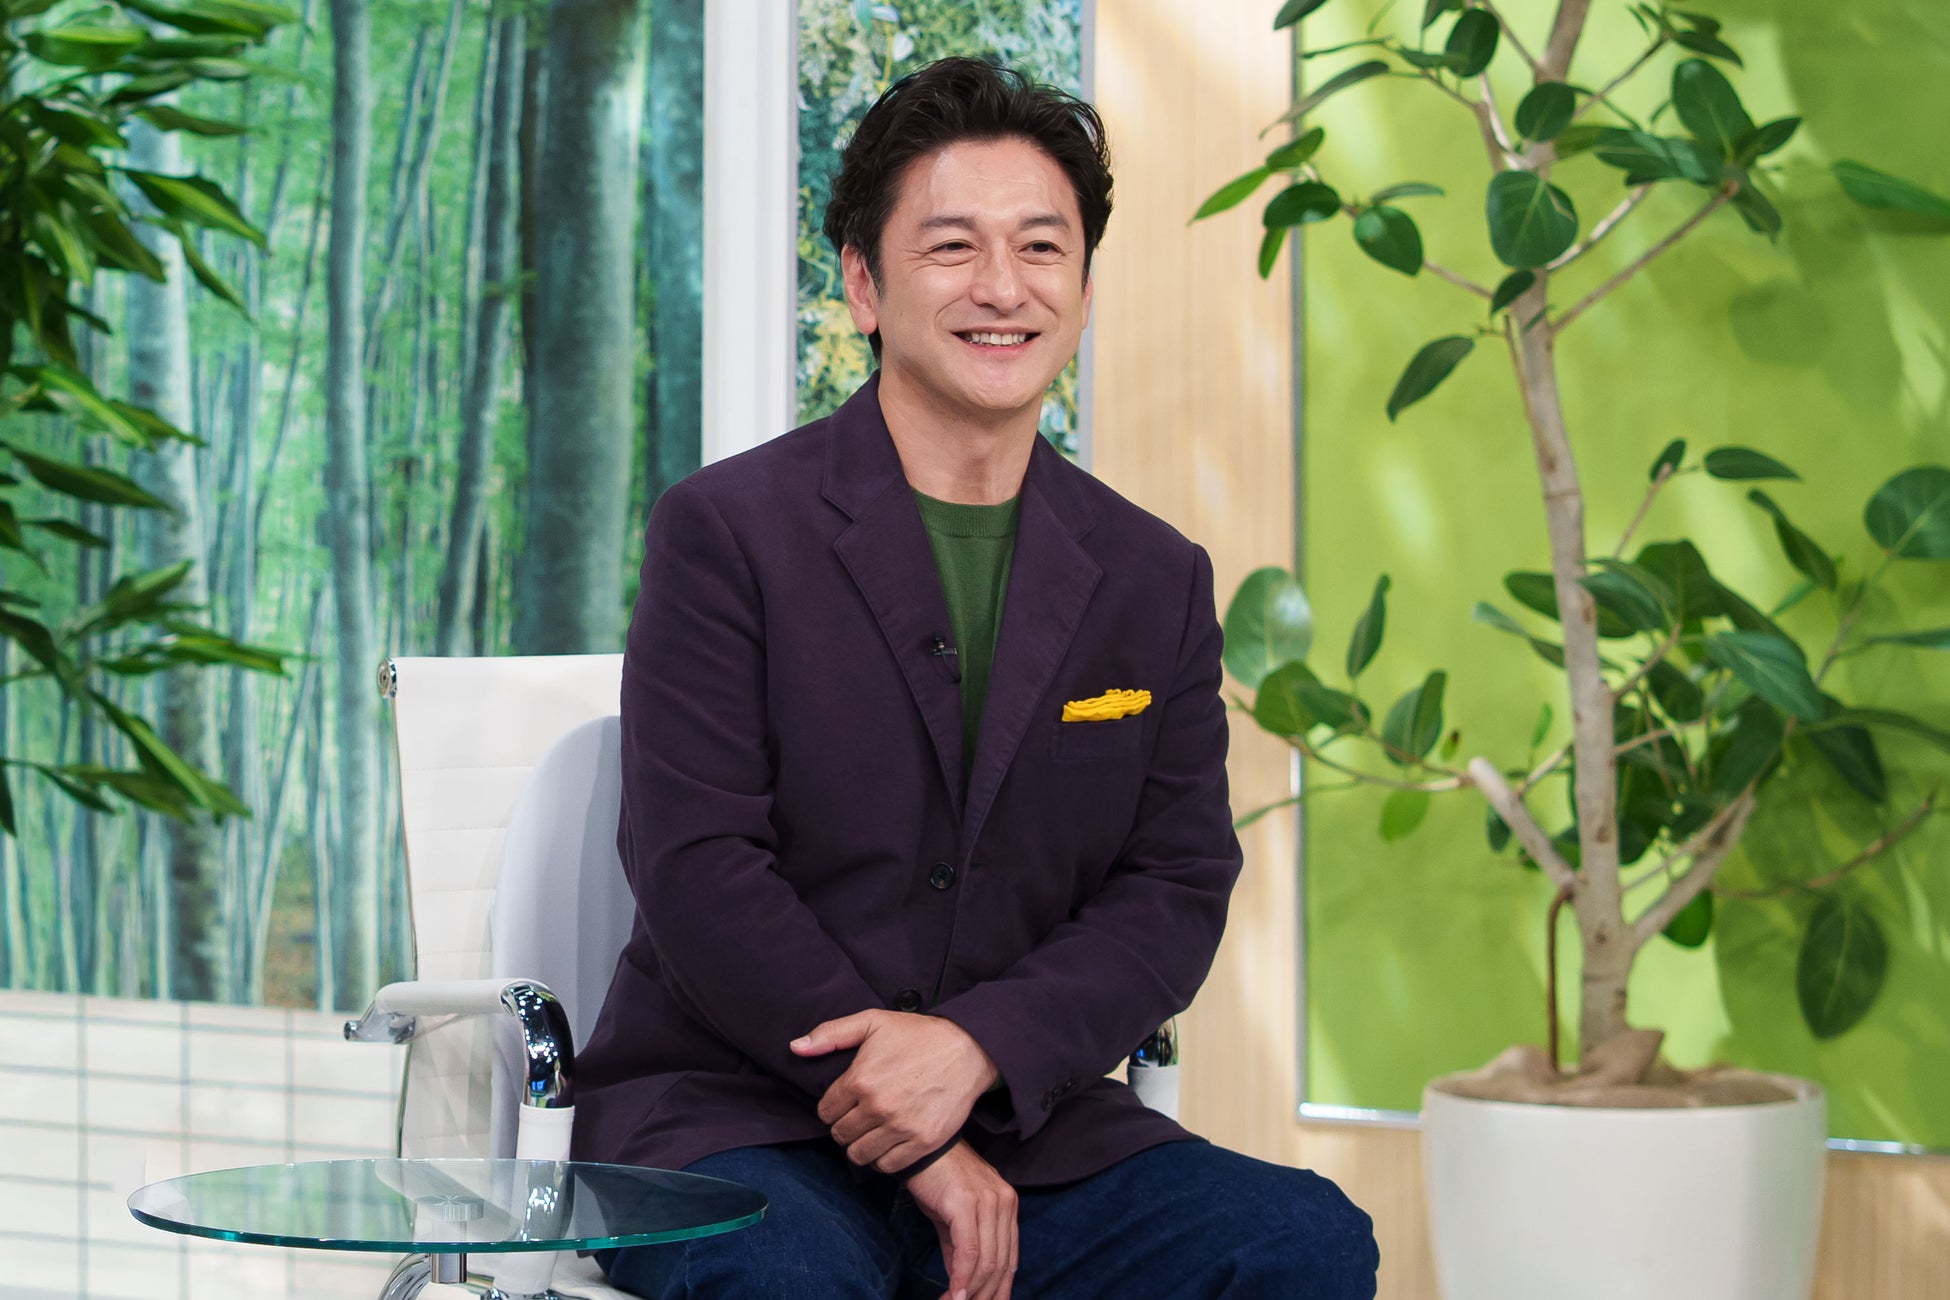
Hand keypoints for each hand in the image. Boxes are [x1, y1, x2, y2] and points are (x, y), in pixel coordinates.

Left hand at [792, 1010, 998, 1172]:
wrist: (968, 1049)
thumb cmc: (918, 1035)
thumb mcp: (873, 1022)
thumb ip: (830, 1035)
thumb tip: (795, 1048)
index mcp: (860, 1079)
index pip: (825, 1112)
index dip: (832, 1108)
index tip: (846, 1103)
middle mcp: (878, 1107)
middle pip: (840, 1136)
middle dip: (845, 1127)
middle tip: (859, 1117)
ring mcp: (902, 1127)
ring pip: (860, 1155)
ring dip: (861, 1146)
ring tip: (872, 1132)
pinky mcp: (923, 1143)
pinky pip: (888, 1166)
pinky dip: (884, 1159)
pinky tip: (889, 1142)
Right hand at [905, 1140, 1016, 1299]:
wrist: (918, 1147)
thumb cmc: (935, 1179)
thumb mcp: (954, 1217)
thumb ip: (961, 1249)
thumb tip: (961, 1283)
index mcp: (1007, 1204)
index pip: (1010, 1258)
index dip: (998, 1290)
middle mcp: (1004, 1202)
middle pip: (1001, 1264)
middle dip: (984, 1296)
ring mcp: (988, 1202)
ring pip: (986, 1261)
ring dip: (970, 1292)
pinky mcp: (967, 1204)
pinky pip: (969, 1251)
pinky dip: (961, 1277)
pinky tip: (952, 1294)